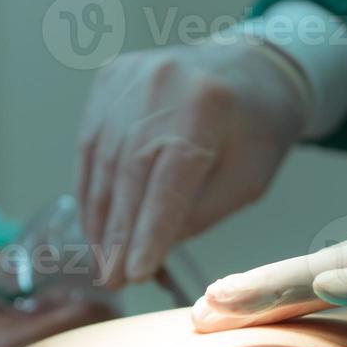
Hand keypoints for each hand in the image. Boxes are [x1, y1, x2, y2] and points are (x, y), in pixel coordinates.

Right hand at [76, 41, 309, 288]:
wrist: (252, 69)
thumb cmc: (256, 133)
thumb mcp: (246, 181)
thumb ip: (199, 214)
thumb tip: (145, 249)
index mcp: (207, 105)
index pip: (168, 181)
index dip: (148, 230)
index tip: (134, 273)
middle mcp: (162, 82)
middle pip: (128, 171)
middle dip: (117, 233)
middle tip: (111, 278)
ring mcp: (130, 76)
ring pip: (102, 159)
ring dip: (98, 216)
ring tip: (102, 259)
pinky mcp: (111, 77)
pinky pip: (90, 143)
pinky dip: (90, 187)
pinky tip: (94, 222)